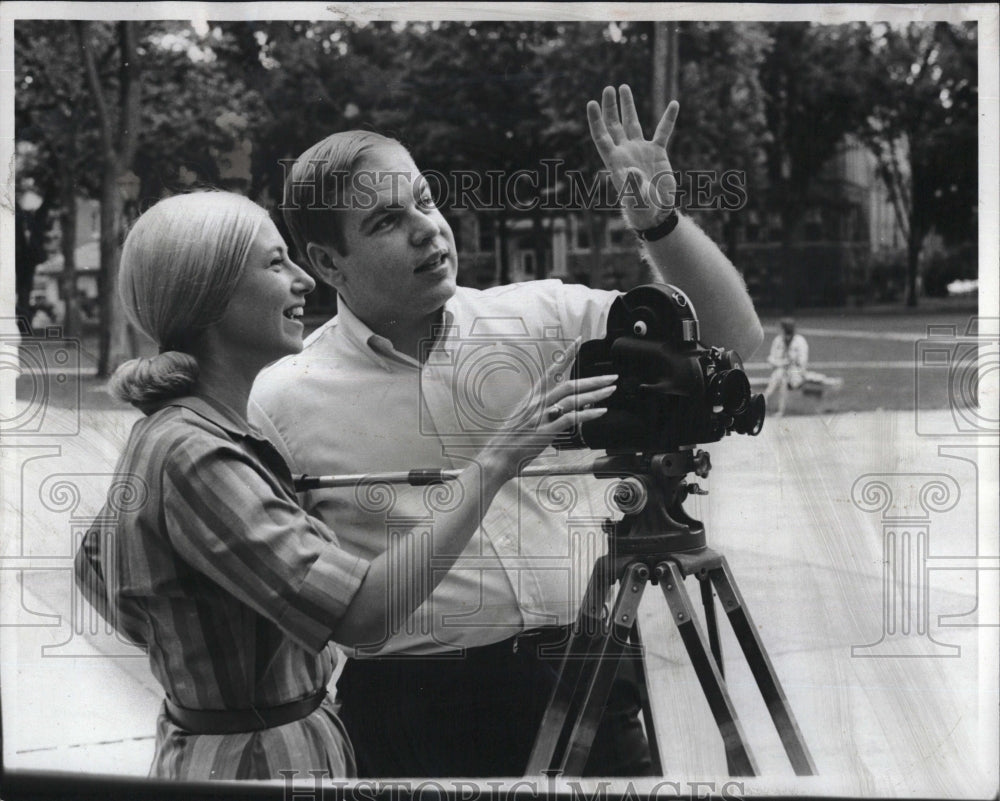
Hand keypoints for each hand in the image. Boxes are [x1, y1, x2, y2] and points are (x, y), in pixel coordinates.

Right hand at [480, 339, 613, 481]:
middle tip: (611, 377)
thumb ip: (545, 407)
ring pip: (573, 399)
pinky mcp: (545, 431)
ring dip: (595, 394)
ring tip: (610, 391)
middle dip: (594, 380)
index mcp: (534, 395)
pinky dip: (587, 414)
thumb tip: (565, 404)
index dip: (566, 355)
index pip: (553, 370)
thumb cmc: (513, 437)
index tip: (579, 341)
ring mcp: (541, 416)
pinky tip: (600, 412)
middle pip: (570, 384)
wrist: (499, 454)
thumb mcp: (527, 415)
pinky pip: (570, 418)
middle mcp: (538, 402)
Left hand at [587, 84, 678, 229]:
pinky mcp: (657, 152)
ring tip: (623, 87)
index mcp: (615, 161)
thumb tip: (633, 172)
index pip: (602, 137)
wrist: (656, 212)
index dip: (595, 120)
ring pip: (632, 123)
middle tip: (608, 89)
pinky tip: (674, 104)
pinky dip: (668, 119)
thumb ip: (633, 184)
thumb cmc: (641, 207)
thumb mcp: (636, 197)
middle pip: (614, 125)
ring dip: (628, 106)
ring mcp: (640, 150)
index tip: (591, 103)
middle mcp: (625, 152)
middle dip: (610, 107)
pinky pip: (663, 132)